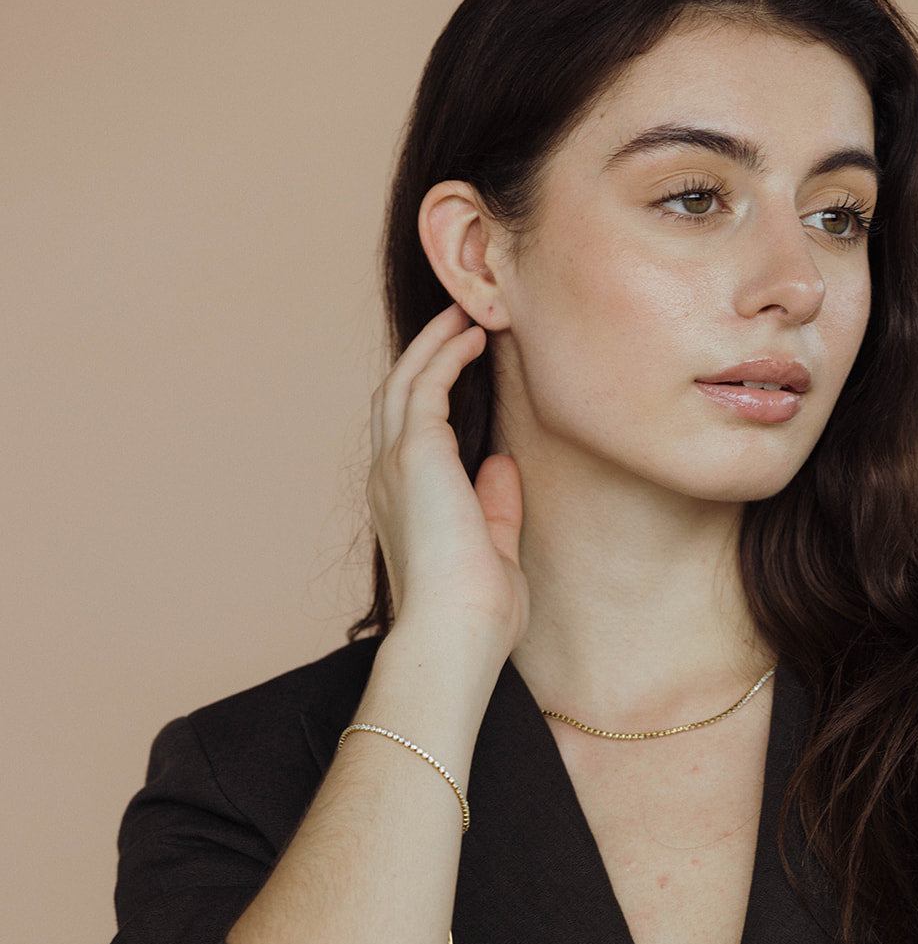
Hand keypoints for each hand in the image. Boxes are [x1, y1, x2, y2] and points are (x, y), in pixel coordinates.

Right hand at [367, 302, 529, 655]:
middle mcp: (389, 478)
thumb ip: (495, 506)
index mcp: (402, 503)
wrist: (455, 630)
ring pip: (405, 380)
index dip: (429, 393)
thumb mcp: (493, 549)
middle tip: (456, 321)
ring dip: (434, 343)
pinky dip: (446, 354)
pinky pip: (426, 384)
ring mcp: (396, 463)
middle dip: (423, 354)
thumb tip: (502, 465)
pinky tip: (473, 337)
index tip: (460, 364)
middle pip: (396, 395)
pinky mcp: (415, 452)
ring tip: (464, 313)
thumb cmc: (475, 612)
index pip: (408, 434)